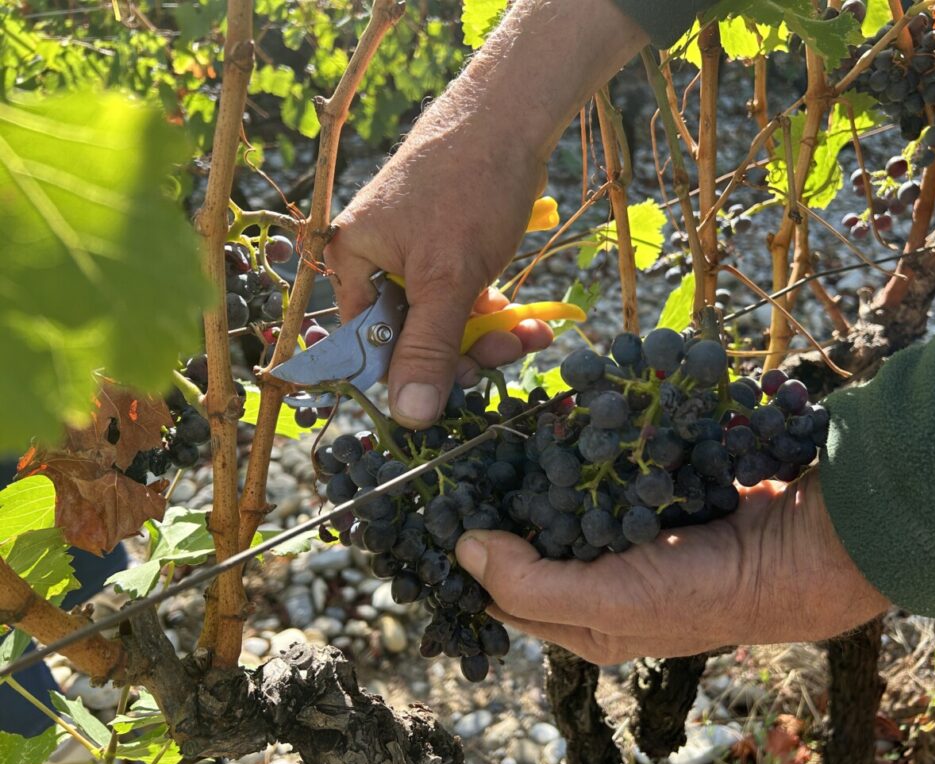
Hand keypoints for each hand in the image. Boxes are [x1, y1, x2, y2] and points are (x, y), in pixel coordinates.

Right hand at [325, 120, 551, 427]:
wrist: (509, 118)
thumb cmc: (468, 188)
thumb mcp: (447, 278)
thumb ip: (427, 348)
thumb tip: (408, 417)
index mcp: (353, 263)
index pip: (366, 343)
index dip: (407, 373)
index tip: (453, 386)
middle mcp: (374, 262)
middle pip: (408, 337)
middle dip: (460, 353)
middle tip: (502, 354)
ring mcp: (413, 257)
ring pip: (443, 322)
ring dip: (486, 339)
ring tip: (525, 336)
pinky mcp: (447, 253)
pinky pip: (462, 300)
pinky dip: (492, 315)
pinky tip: (525, 322)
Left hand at [454, 470, 889, 663]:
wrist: (796, 550)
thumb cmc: (702, 591)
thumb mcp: (610, 603)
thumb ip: (530, 584)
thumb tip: (464, 550)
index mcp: (582, 622)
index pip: (504, 597)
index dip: (470, 561)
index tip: (442, 511)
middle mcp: (600, 582)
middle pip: (531, 543)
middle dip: (504, 507)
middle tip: (472, 461)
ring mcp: (626, 535)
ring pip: (564, 502)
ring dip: (542, 472)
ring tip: (510, 436)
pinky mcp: (651, 497)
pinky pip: (603, 473)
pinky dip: (586, 452)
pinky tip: (567, 424)